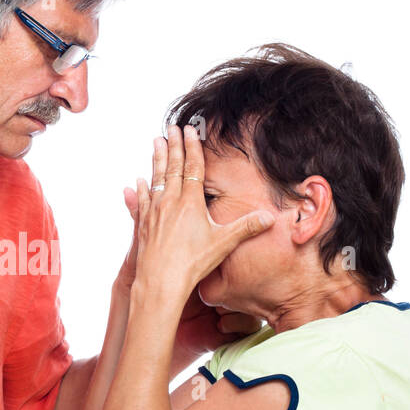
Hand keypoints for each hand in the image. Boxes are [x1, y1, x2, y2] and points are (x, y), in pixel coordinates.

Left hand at [133, 124, 274, 297]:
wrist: (161, 281)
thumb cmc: (193, 263)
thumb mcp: (224, 243)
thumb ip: (247, 228)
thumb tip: (271, 217)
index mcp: (190, 202)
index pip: (193, 167)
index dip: (193, 148)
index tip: (191, 131)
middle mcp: (170, 202)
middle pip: (173, 167)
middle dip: (174, 145)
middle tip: (171, 127)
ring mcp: (154, 212)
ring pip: (156, 179)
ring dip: (157, 159)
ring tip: (156, 142)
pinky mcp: (143, 224)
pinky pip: (142, 201)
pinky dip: (141, 189)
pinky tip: (138, 182)